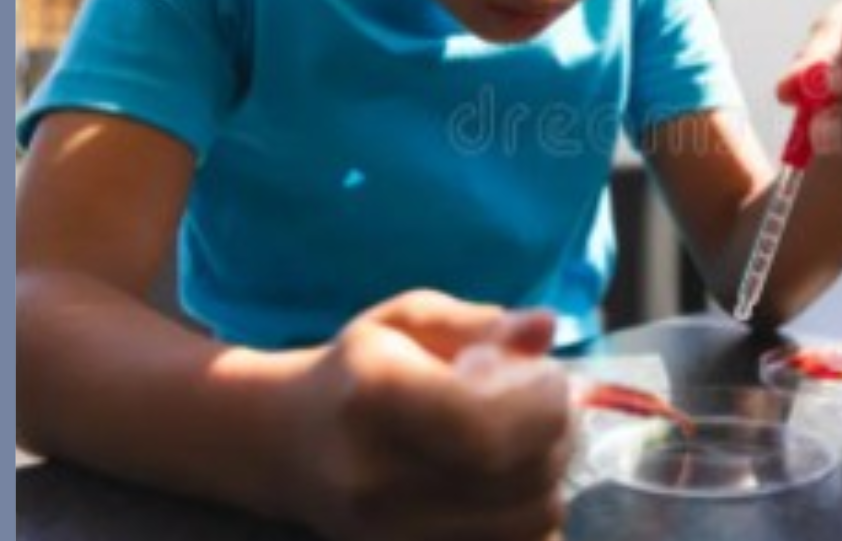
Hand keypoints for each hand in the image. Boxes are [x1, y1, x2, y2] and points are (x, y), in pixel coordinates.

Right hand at [283, 290, 571, 540]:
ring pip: (530, 522)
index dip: (545, 403)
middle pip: (522, 477)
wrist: (284, 441)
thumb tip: (546, 326)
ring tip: (525, 442)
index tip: (545, 377)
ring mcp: (390, 534)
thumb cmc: (360, 368)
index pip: (489, 427)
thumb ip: (482, 324)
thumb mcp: (411, 321)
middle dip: (558, 435)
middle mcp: (376, 478)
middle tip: (545, 404)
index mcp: (375, 397)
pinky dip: (528, 517)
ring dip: (549, 477)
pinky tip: (508, 483)